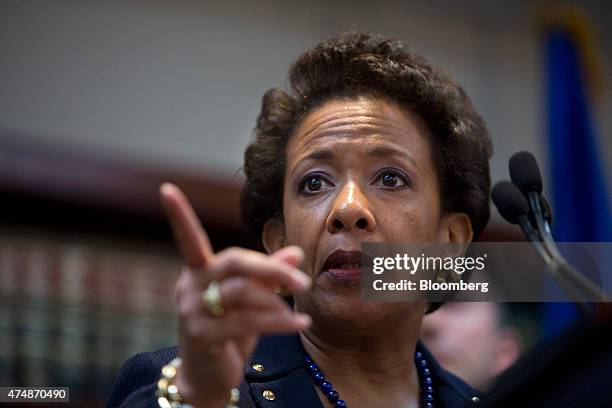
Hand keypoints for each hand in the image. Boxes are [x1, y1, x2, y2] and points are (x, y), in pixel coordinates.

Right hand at [159, 183, 310, 406]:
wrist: (209, 377)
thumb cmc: (230, 331)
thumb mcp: (251, 300)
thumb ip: (269, 275)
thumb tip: (297, 250)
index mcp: (198, 271)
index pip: (189, 239)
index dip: (178, 215)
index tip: (166, 189)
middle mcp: (190, 286)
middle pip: (234, 262)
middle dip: (272, 268)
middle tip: (303, 279)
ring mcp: (192, 311)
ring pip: (241, 292)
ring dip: (276, 300)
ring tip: (297, 310)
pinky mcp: (202, 336)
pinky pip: (247, 321)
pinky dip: (278, 321)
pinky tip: (299, 323)